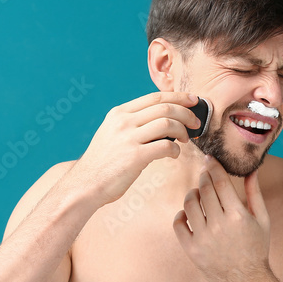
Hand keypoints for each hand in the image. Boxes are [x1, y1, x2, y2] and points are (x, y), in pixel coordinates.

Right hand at [70, 91, 202, 205]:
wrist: (85, 184)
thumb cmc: (104, 163)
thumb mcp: (112, 134)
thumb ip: (132, 124)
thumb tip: (164, 120)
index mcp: (119, 113)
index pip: (155, 97)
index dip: (178, 97)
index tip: (193, 100)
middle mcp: (123, 121)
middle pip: (165, 107)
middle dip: (187, 113)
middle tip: (197, 123)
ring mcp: (128, 138)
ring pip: (168, 123)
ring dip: (183, 131)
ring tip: (185, 140)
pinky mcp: (135, 157)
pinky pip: (165, 146)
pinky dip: (176, 149)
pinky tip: (174, 154)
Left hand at [172, 155, 271, 281]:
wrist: (247, 280)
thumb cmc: (257, 248)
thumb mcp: (262, 219)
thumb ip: (254, 192)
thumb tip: (252, 169)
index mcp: (238, 216)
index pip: (220, 182)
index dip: (213, 167)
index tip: (209, 159)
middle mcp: (219, 225)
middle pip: (204, 189)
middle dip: (203, 177)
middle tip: (204, 174)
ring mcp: (203, 238)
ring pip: (189, 204)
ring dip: (192, 193)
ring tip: (198, 193)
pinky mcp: (191, 250)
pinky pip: (178, 224)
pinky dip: (181, 214)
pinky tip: (189, 213)